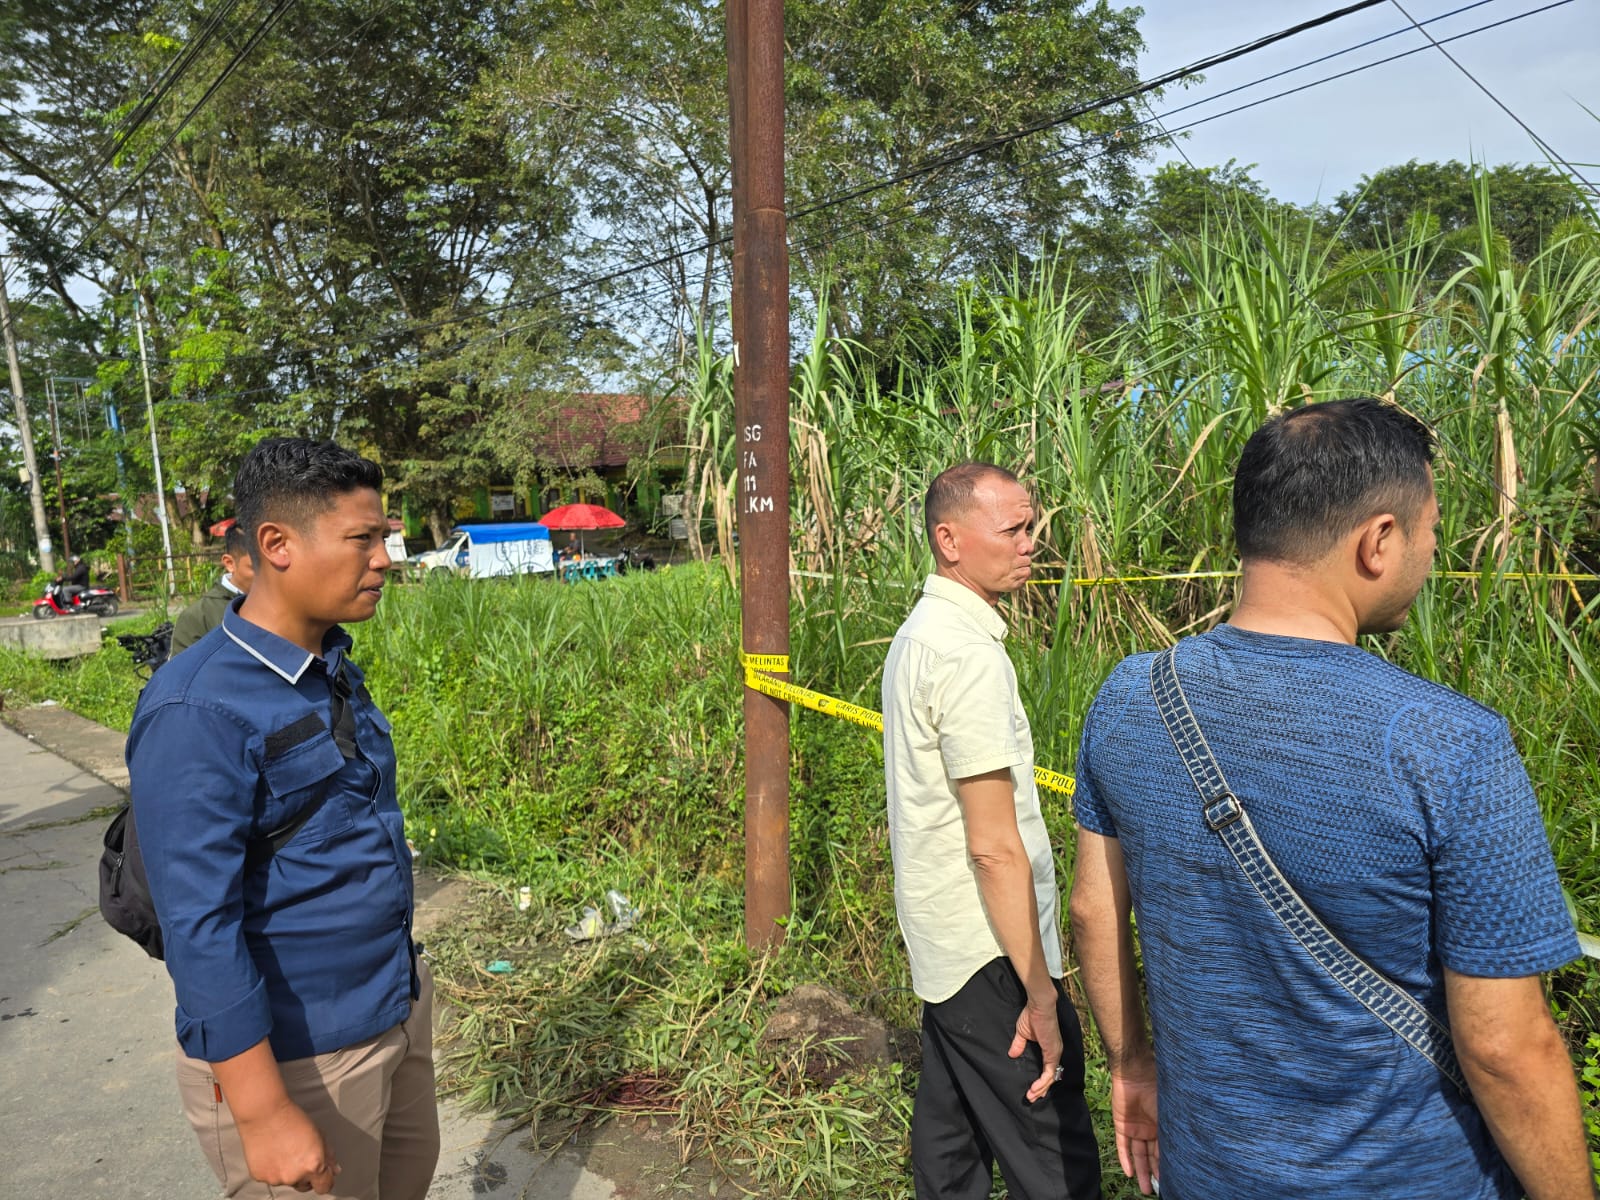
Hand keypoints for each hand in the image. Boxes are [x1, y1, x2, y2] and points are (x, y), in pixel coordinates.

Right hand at [235, 1098, 339, 1193]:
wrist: (264, 1113)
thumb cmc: (292, 1118)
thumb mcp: (319, 1134)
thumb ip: (329, 1155)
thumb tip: (334, 1169)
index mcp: (314, 1165)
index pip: (324, 1187)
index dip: (325, 1180)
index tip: (323, 1175)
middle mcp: (295, 1176)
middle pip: (305, 1185)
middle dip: (305, 1175)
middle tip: (299, 1155)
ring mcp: (276, 1178)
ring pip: (287, 1181)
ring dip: (287, 1171)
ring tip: (283, 1150)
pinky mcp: (260, 1176)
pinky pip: (270, 1177)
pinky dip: (272, 1169)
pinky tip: (272, 1152)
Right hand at [1008, 993, 1063, 1103]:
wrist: (1039, 1005)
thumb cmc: (1031, 1015)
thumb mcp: (1022, 1033)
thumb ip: (1019, 1045)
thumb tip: (1012, 1055)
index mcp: (1050, 1048)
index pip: (1049, 1069)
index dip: (1042, 1081)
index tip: (1033, 1090)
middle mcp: (1055, 1052)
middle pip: (1051, 1077)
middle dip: (1042, 1089)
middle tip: (1032, 1098)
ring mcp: (1055, 1053)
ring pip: (1051, 1078)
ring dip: (1041, 1089)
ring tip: (1031, 1096)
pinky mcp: (1052, 1053)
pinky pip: (1049, 1073)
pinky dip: (1042, 1082)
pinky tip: (1035, 1088)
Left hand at [1111, 1059, 1159, 1194]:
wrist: (1136, 1074)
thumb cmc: (1157, 1091)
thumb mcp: (1168, 1115)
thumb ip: (1171, 1133)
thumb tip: (1184, 1153)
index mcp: (1164, 1126)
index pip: (1165, 1151)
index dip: (1167, 1166)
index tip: (1172, 1181)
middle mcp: (1151, 1129)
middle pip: (1152, 1156)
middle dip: (1154, 1173)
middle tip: (1156, 1191)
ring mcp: (1136, 1128)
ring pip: (1138, 1155)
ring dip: (1141, 1171)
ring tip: (1144, 1189)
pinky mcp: (1122, 1125)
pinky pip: (1123, 1146)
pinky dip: (1125, 1159)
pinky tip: (1129, 1173)